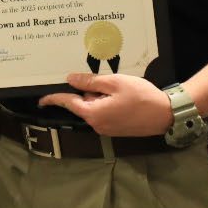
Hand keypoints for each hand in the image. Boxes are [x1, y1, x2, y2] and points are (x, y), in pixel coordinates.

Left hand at [38, 73, 174, 136]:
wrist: (165, 115)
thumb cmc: (140, 96)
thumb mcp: (114, 83)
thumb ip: (90, 82)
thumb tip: (70, 79)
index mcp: (93, 113)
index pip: (68, 103)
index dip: (54, 98)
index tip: (41, 98)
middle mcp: (97, 124)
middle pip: (83, 104)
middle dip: (87, 91)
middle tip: (100, 77)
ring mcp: (107, 129)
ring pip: (94, 108)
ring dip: (99, 96)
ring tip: (116, 84)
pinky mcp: (116, 129)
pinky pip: (104, 113)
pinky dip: (106, 102)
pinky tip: (121, 94)